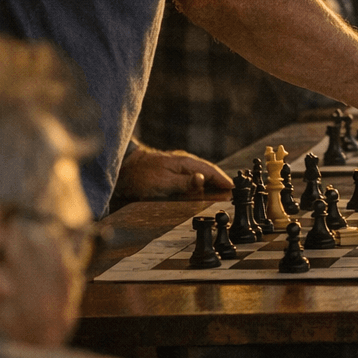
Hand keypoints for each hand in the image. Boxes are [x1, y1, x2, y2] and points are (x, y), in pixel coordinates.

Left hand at [114, 145, 231, 199]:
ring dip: (210, 184)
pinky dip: (198, 186)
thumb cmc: (142, 175)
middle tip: (231, 193)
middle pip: (208, 173)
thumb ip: (184, 182)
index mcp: (186, 162)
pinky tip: (198, 193)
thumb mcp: (163, 181)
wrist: (122, 169)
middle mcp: (184, 163)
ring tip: (219, 195)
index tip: (234, 188)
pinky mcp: (170, 174)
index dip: (223, 180)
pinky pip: (190, 180)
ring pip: (199, 176)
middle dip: (220, 182)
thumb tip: (204, 179)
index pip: (211, 171)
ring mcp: (177, 168)